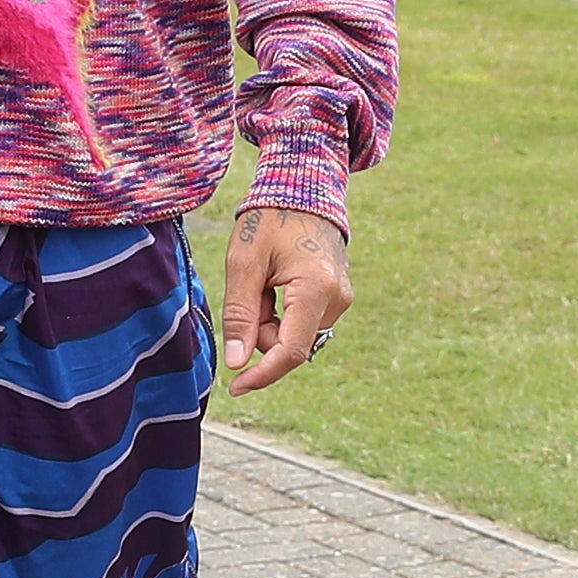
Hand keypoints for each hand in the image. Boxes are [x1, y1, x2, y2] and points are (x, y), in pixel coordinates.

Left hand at [218, 206, 350, 396]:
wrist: (303, 190)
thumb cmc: (269, 221)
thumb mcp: (243, 264)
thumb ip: (239, 314)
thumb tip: (237, 362)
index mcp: (316, 290)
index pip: (291, 351)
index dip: (261, 374)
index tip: (235, 387)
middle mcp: (337, 300)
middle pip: (289, 343)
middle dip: (260, 329)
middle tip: (249, 289)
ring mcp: (342, 299)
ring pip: (293, 334)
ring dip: (269, 320)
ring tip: (264, 280)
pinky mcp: (338, 298)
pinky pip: (302, 321)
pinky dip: (281, 313)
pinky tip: (276, 283)